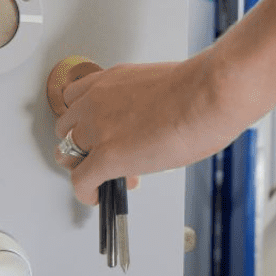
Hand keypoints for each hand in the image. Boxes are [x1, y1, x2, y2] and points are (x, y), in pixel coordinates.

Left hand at [53, 56, 246, 204]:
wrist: (208, 95)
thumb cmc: (202, 88)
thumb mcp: (164, 86)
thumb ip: (149, 102)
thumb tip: (159, 120)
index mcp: (112, 80)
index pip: (78, 99)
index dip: (87, 120)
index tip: (101, 131)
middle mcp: (97, 100)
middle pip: (67, 127)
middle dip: (84, 144)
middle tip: (105, 155)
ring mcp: (99, 129)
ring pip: (67, 153)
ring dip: (82, 166)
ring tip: (103, 177)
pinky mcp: (107, 157)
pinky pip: (81, 180)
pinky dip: (85, 192)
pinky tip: (97, 196)